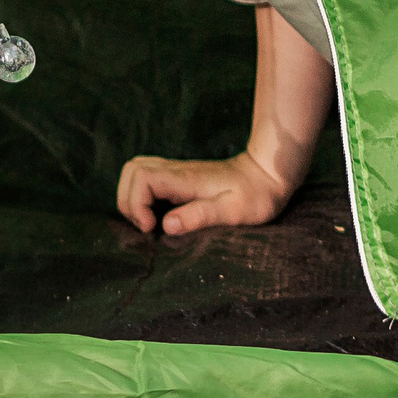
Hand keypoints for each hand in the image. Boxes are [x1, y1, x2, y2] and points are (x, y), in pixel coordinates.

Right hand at [116, 151, 293, 234]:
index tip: (152, 228)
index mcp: (184, 178)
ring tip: (148, 221)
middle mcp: (175, 170)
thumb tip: (167, 225)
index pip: (141, 178)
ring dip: (132, 195)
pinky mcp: (179, 175)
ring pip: (136, 170)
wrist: (268, 174)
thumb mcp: (233, 211)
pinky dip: (141, 193)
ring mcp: (176, 170)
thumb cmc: (255, 196)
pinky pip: (147, 176)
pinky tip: (157, 213)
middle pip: (131, 171)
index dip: (137, 204)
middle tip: (147, 226)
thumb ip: (200, 216)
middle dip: (129, 200)